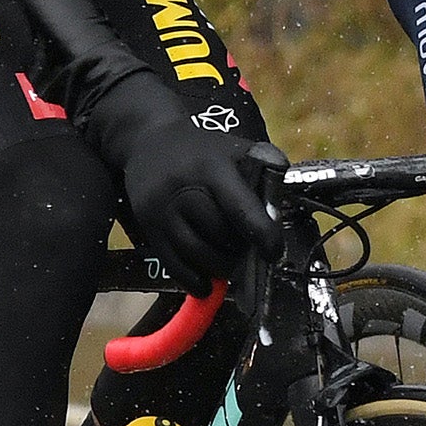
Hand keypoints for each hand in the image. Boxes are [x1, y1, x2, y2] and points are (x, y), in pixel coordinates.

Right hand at [96, 78, 280, 290]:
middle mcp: (184, 191)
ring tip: (230, 263)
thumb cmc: (199, 150)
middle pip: (218, 235)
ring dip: (219, 268)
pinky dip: (194, 280)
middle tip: (248, 252)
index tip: (274, 251)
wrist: (145, 141)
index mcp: (212, 169)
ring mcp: (162, 211)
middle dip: (240, 251)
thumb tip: (280, 199)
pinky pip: (173, 265)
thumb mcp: (233, 146)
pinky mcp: (148, 228)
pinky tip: (206, 284)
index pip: (240, 208)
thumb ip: (264, 164)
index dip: (262, 234)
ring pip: (196, 254)